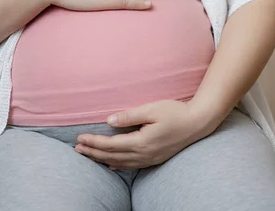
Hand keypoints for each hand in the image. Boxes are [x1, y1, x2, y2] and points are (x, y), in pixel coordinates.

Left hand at [75, 100, 221, 169]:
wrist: (198, 122)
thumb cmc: (176, 112)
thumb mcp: (152, 109)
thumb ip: (130, 115)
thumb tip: (109, 121)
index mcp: (142, 141)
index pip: (111, 144)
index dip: (93, 142)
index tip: (80, 138)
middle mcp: (145, 154)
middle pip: (112, 156)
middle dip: (93, 152)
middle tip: (76, 149)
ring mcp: (150, 159)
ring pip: (120, 163)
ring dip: (102, 159)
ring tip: (88, 155)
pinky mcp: (155, 159)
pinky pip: (131, 166)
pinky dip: (118, 165)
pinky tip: (110, 164)